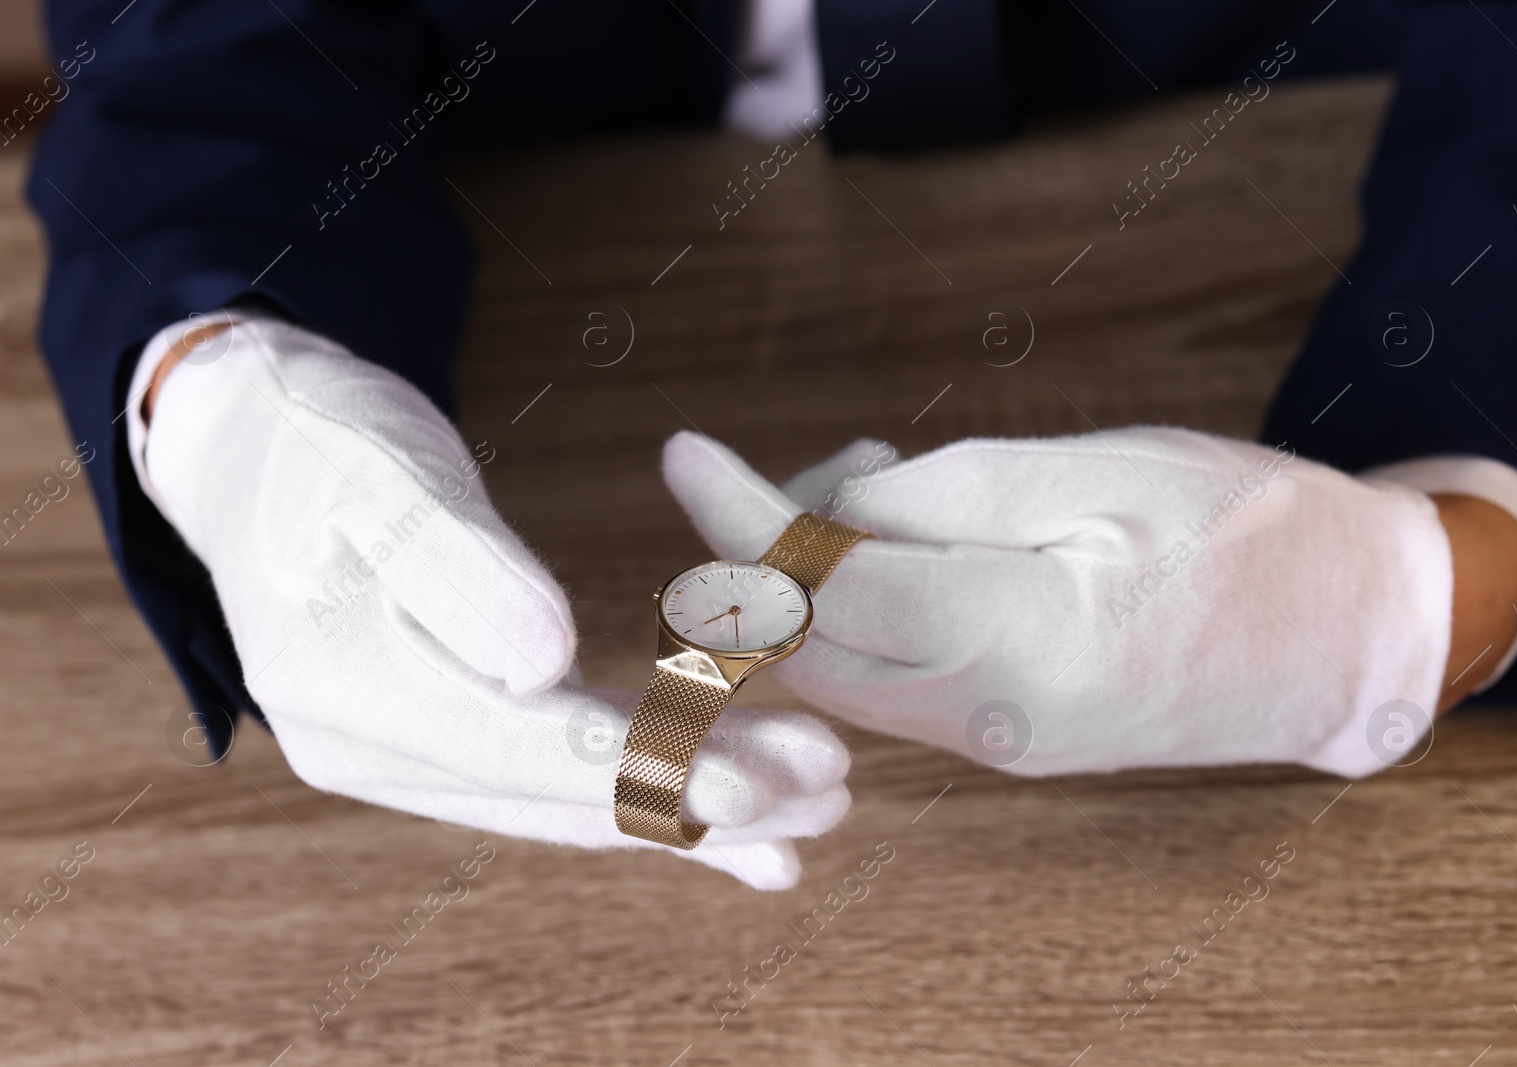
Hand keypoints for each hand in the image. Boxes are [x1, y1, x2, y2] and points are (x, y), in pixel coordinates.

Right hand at [139, 319, 848, 888]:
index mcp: (351, 694)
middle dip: (703, 799)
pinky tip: (728, 819)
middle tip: (830, 789)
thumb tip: (544, 665)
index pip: (524, 754)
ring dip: (695, 805)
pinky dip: (650, 792)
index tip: (761, 788)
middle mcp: (378, 751)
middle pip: (565, 796)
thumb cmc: (318, 441)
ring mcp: (412, 751)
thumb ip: (458, 568)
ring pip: (574, 798)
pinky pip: (561, 777)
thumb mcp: (379, 477)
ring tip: (813, 807)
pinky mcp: (452, 729)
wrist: (254, 445)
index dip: (648, 772)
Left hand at [662, 428, 1456, 778]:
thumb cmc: (1248, 527)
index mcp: (1020, 644)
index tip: (684, 453)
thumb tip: (832, 508)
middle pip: (810, 648)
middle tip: (837, 460)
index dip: (738, 519)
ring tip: (886, 484)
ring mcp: (999, 745)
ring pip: (843, 672)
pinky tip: (911, 545)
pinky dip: (865, 614)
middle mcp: (992, 721)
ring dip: (820, 582)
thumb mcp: (1100, 471)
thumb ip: (949, 495)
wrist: (1350, 634)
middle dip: (772, 552)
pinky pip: (894, 684)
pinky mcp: (1010, 743)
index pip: (824, 590)